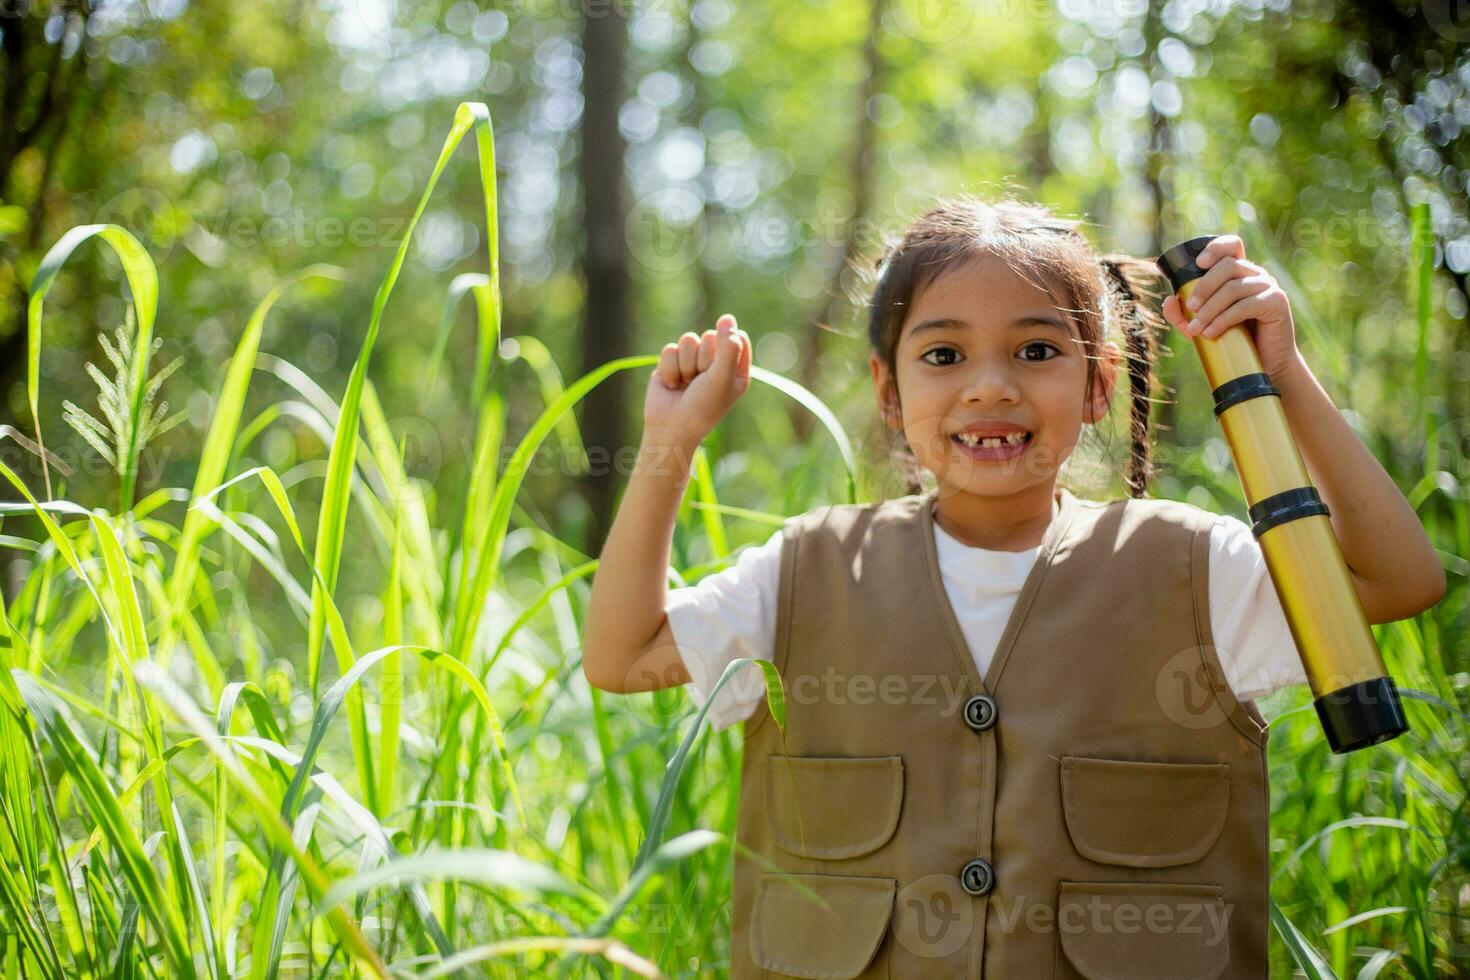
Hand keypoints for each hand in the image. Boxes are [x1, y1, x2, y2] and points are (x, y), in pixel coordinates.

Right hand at [644, 313, 750, 445]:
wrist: (670, 427)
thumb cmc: (702, 408)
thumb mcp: (721, 378)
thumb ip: (727, 348)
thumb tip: (727, 318)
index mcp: (736, 368)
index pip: (737, 337)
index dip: (727, 344)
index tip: (721, 363)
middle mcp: (716, 362)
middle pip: (711, 336)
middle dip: (703, 358)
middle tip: (701, 381)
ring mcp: (693, 361)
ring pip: (689, 339)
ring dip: (686, 365)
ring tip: (686, 384)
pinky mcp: (672, 362)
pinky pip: (670, 349)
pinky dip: (670, 368)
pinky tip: (672, 385)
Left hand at [1160, 234, 1303, 383]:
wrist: (1266, 363)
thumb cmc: (1234, 341)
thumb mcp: (1202, 326)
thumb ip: (1183, 314)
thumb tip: (1168, 301)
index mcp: (1240, 273)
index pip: (1231, 246)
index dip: (1216, 248)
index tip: (1198, 263)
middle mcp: (1256, 275)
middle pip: (1228, 266)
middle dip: (1204, 287)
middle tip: (1190, 308)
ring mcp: (1269, 287)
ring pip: (1234, 288)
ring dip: (1210, 308)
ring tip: (1196, 329)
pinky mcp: (1277, 302)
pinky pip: (1246, 305)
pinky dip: (1224, 319)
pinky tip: (1211, 332)